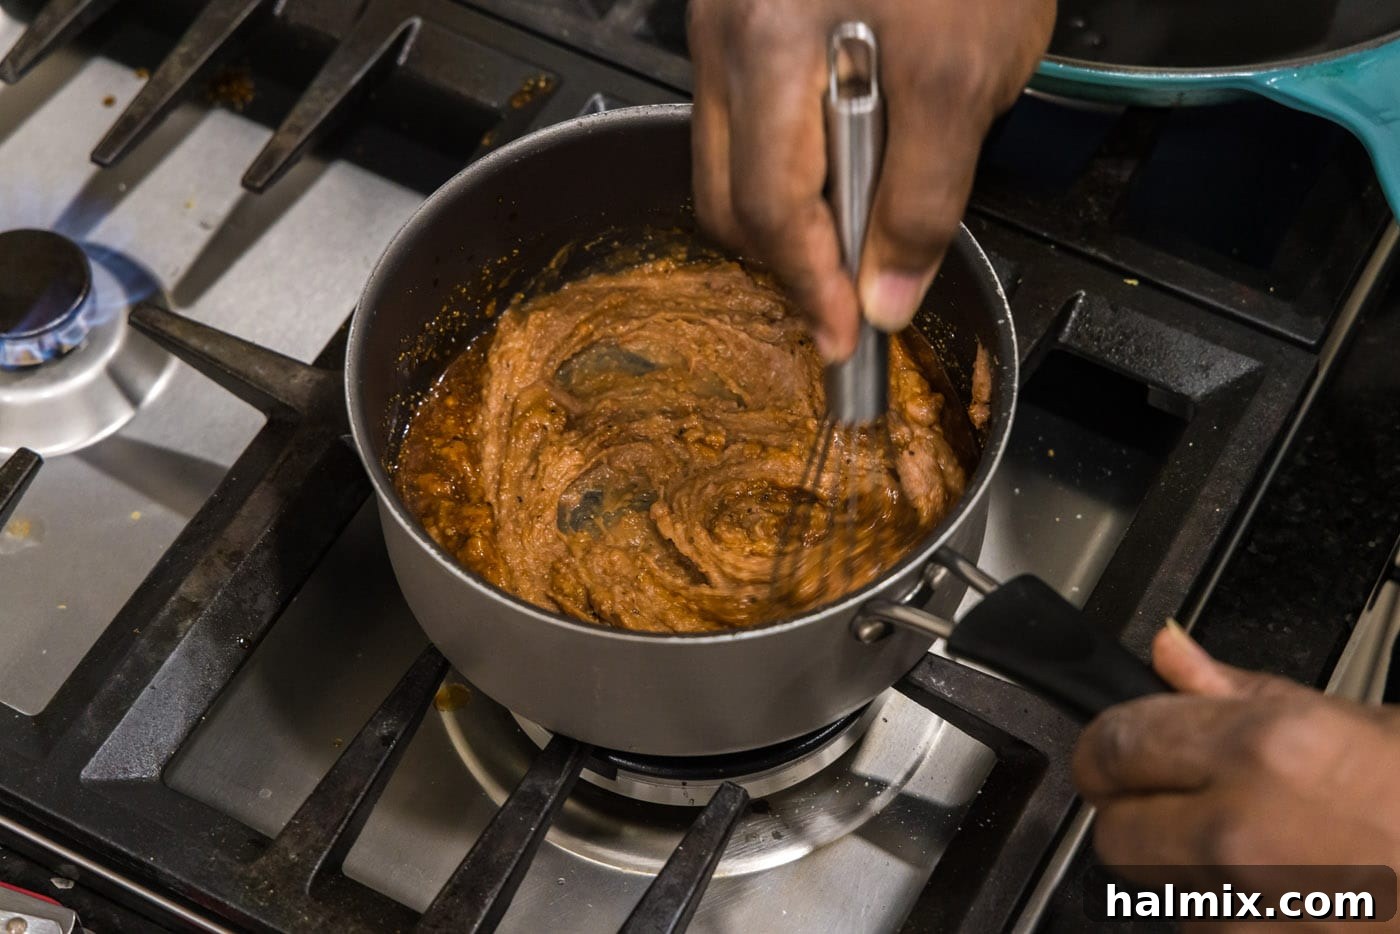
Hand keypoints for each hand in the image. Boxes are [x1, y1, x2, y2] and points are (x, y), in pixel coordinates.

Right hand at [688, 0, 1053, 360]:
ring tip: (861, 204)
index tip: (840, 340)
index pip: (773, 211)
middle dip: (788, 257)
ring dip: (788, 207)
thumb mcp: (969, 72)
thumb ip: (926, 196)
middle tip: (852, 283)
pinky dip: (785, 154)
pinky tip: (845, 141)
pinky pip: (739, 114)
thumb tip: (884, 296)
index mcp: (771, 47)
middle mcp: (728, 34)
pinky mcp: (738, 12)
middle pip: (727, 198)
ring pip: (727, 160)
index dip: (809, 289)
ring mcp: (725, 20)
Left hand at [1074, 622, 1399, 926]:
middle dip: (1138, 812)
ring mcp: (1251, 916)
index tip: (1115, 747)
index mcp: (1262, 752)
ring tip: (1273, 848)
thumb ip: (1240, 692)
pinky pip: (1208, 929)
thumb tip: (1170, 653)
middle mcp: (1243, 837)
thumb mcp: (1354, 721)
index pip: (1115, 744)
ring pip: (1160, 891)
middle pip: (1115, 831)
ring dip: (1188, 868)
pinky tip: (1293, 891)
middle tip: (1186, 798)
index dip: (1109, 745)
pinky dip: (1231, 912)